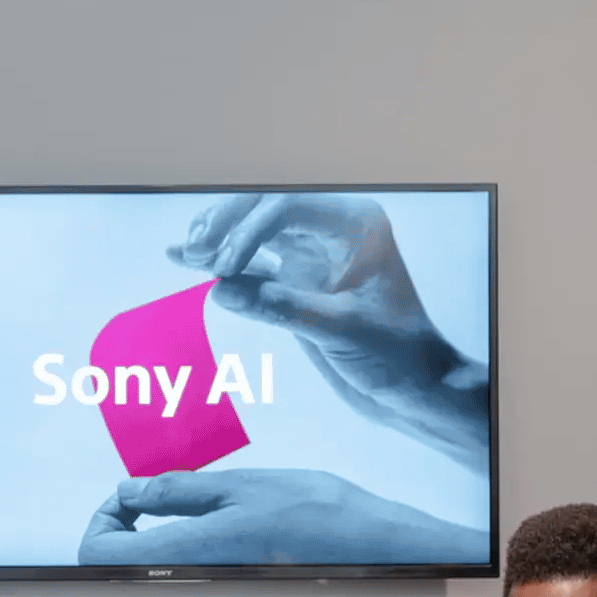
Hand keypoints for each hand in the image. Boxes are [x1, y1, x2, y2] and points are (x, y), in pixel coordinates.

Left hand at [78, 469, 487, 565]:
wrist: (377, 546)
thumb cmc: (319, 513)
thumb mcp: (241, 485)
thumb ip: (179, 491)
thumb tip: (129, 492)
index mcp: (186, 551)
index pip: (100, 554)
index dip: (101, 520)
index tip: (127, 496)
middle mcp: (192, 578)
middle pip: (120, 566)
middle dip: (122, 525)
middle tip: (147, 495)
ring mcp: (211, 587)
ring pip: (152, 568)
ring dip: (151, 533)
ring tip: (180, 502)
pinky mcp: (230, 585)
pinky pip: (182, 569)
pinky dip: (178, 541)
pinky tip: (207, 518)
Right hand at [170, 193, 452, 394]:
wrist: (412, 389)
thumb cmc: (395, 354)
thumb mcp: (341, 330)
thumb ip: (282, 307)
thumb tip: (220, 290)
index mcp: (355, 225)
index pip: (288, 206)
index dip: (249, 230)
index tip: (224, 267)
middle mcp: (330, 231)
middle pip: (265, 208)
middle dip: (226, 225)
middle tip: (194, 249)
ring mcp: (312, 254)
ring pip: (254, 230)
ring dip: (219, 239)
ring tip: (184, 252)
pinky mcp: (297, 280)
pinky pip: (252, 263)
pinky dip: (222, 262)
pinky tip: (184, 258)